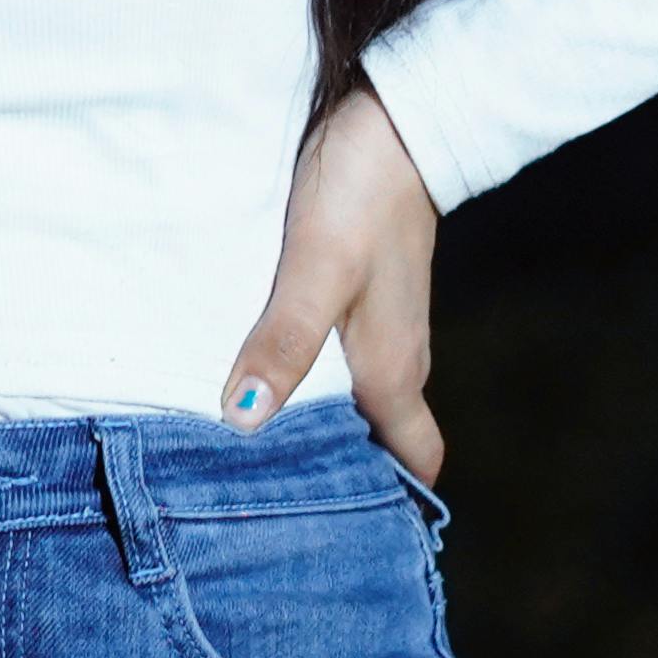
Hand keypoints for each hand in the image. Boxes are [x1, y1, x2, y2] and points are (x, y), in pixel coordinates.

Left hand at [221, 80, 442, 481]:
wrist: (396, 118)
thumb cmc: (361, 195)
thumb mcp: (315, 269)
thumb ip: (283, 341)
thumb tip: (245, 421)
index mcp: (392, 368)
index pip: (412, 459)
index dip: (387, 503)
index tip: (339, 539)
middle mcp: (394, 354)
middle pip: (382, 437)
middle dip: (344, 475)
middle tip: (276, 503)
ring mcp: (378, 320)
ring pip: (358, 395)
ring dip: (318, 423)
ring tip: (252, 451)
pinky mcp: (356, 287)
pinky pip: (336, 352)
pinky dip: (307, 375)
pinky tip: (256, 371)